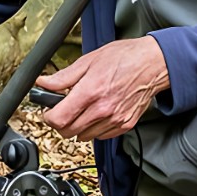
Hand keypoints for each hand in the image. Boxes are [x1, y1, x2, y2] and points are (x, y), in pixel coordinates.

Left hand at [34, 36, 168, 140]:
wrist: (153, 63)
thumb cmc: (124, 58)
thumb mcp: (88, 61)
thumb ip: (63, 77)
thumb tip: (43, 83)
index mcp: (90, 92)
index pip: (59, 119)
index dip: (48, 117)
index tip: (49, 111)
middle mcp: (102, 109)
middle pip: (68, 132)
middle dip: (61, 123)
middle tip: (63, 110)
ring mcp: (115, 119)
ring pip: (83, 137)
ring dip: (77, 127)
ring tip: (82, 110)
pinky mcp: (124, 125)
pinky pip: (100, 136)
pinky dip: (94, 129)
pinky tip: (96, 114)